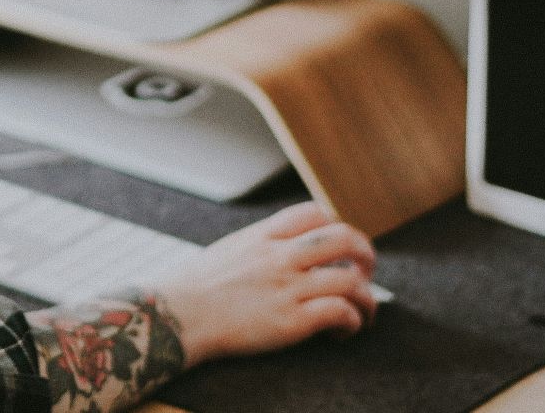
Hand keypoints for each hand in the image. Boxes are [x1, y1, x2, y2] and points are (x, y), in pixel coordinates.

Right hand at [157, 202, 376, 364]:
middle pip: (344, 238)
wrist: (177, 316)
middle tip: (366, 272)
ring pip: (351, 281)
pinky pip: (340, 312)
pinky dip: (352, 322)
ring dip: (368, 299)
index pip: (315, 213)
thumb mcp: (230, 250)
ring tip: (364, 313)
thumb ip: (259, 246)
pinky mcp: (291, 321)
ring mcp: (288, 287)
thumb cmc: (195, 289)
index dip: (337, 226)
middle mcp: (280, 256)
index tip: (340, 247)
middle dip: (366, 255)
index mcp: (264, 236)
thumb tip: (281, 249)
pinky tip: (343, 332)